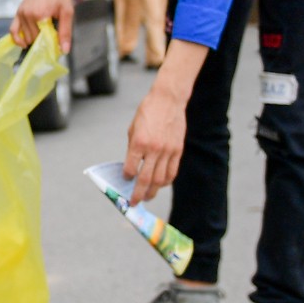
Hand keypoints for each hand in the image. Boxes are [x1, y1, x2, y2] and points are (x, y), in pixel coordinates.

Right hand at [11, 0, 72, 52]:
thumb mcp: (67, 11)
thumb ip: (65, 32)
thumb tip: (64, 49)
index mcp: (40, 15)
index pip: (42, 40)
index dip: (49, 44)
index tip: (55, 43)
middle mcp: (27, 15)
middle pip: (33, 40)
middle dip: (41, 42)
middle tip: (51, 38)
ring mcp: (21, 14)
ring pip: (24, 37)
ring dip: (33, 40)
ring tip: (43, 36)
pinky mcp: (18, 12)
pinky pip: (13, 30)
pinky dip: (16, 38)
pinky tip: (24, 43)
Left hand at [124, 82, 185, 205]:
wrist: (168, 100)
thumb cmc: (148, 112)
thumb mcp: (133, 128)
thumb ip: (133, 148)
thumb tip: (132, 167)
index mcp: (139, 142)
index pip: (130, 168)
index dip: (126, 177)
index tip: (125, 180)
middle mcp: (153, 149)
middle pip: (146, 179)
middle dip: (139, 194)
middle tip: (135, 202)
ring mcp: (167, 151)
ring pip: (160, 179)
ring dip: (153, 191)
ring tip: (148, 196)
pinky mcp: (178, 150)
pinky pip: (172, 172)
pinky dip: (165, 181)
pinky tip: (160, 184)